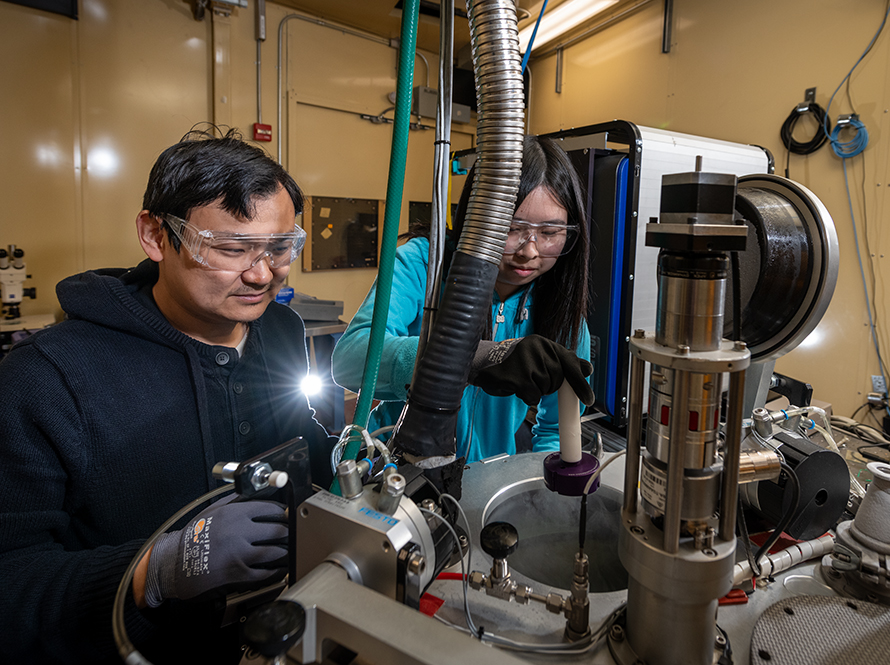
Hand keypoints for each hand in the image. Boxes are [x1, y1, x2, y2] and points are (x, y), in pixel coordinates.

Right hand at [143, 493, 287, 606]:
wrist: (172, 564)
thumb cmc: (191, 538)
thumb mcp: (211, 511)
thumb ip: (234, 501)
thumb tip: (254, 494)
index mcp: (234, 514)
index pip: (270, 509)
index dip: (283, 512)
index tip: (287, 515)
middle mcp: (239, 533)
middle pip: (277, 530)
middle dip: (287, 531)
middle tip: (291, 533)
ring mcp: (240, 555)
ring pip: (275, 552)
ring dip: (286, 551)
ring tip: (289, 549)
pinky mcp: (239, 575)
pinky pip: (266, 573)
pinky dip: (277, 570)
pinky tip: (280, 568)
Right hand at [468, 335, 593, 406]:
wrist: (482, 363)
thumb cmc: (512, 362)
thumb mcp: (538, 357)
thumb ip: (561, 362)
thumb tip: (587, 369)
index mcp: (544, 343)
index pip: (570, 362)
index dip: (580, 383)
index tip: (589, 399)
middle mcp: (537, 348)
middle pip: (558, 379)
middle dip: (548, 385)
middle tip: (532, 379)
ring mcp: (526, 360)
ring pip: (545, 389)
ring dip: (535, 390)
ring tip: (521, 380)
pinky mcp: (517, 376)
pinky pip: (533, 395)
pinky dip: (526, 396)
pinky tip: (515, 386)